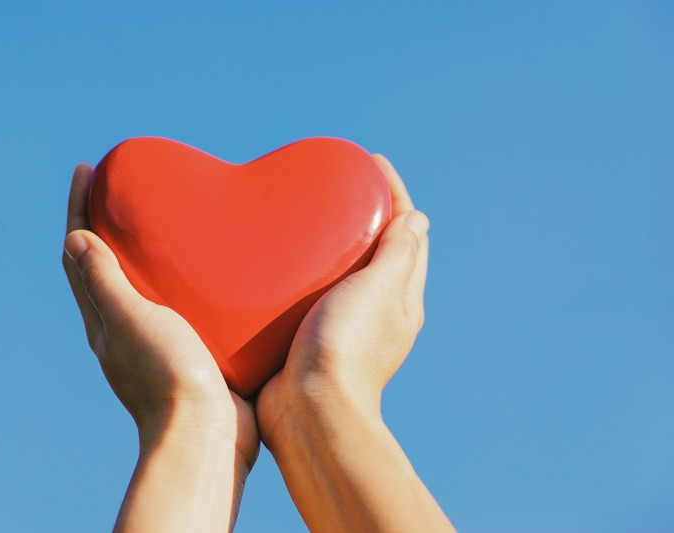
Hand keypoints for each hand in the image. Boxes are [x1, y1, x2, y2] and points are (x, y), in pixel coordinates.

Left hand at [62, 164, 258, 530]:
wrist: (207, 433)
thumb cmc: (168, 375)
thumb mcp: (131, 321)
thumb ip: (104, 282)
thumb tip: (74, 237)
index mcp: (104, 319)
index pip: (80, 252)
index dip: (79, 207)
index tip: (87, 168)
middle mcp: (123, 327)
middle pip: (105, 263)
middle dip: (108, 220)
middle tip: (125, 185)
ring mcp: (155, 338)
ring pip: (143, 280)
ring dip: (144, 246)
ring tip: (165, 214)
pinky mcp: (190, 347)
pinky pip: (179, 299)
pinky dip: (181, 273)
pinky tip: (207, 263)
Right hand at [257, 154, 428, 438]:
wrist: (309, 410)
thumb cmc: (346, 347)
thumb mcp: (379, 291)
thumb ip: (398, 253)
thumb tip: (418, 218)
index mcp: (402, 297)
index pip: (406, 232)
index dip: (393, 192)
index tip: (371, 161)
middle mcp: (379, 310)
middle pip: (379, 247)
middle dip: (366, 211)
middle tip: (337, 183)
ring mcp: (346, 323)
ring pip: (345, 269)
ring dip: (335, 239)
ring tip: (308, 212)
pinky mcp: (313, 335)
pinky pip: (314, 290)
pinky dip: (307, 268)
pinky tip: (284, 258)